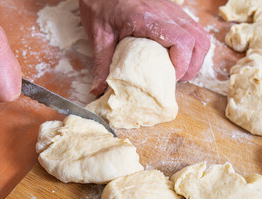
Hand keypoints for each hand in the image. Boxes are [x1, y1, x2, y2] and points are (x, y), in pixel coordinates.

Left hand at [79, 0, 210, 94]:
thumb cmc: (101, 5)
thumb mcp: (98, 36)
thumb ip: (101, 64)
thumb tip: (99, 90)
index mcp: (148, 19)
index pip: (182, 42)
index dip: (182, 65)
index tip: (168, 79)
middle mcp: (166, 13)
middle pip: (199, 40)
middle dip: (192, 66)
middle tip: (174, 79)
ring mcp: (172, 10)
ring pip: (199, 34)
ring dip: (194, 57)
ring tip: (177, 71)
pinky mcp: (171, 11)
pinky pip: (191, 29)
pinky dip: (189, 46)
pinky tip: (173, 56)